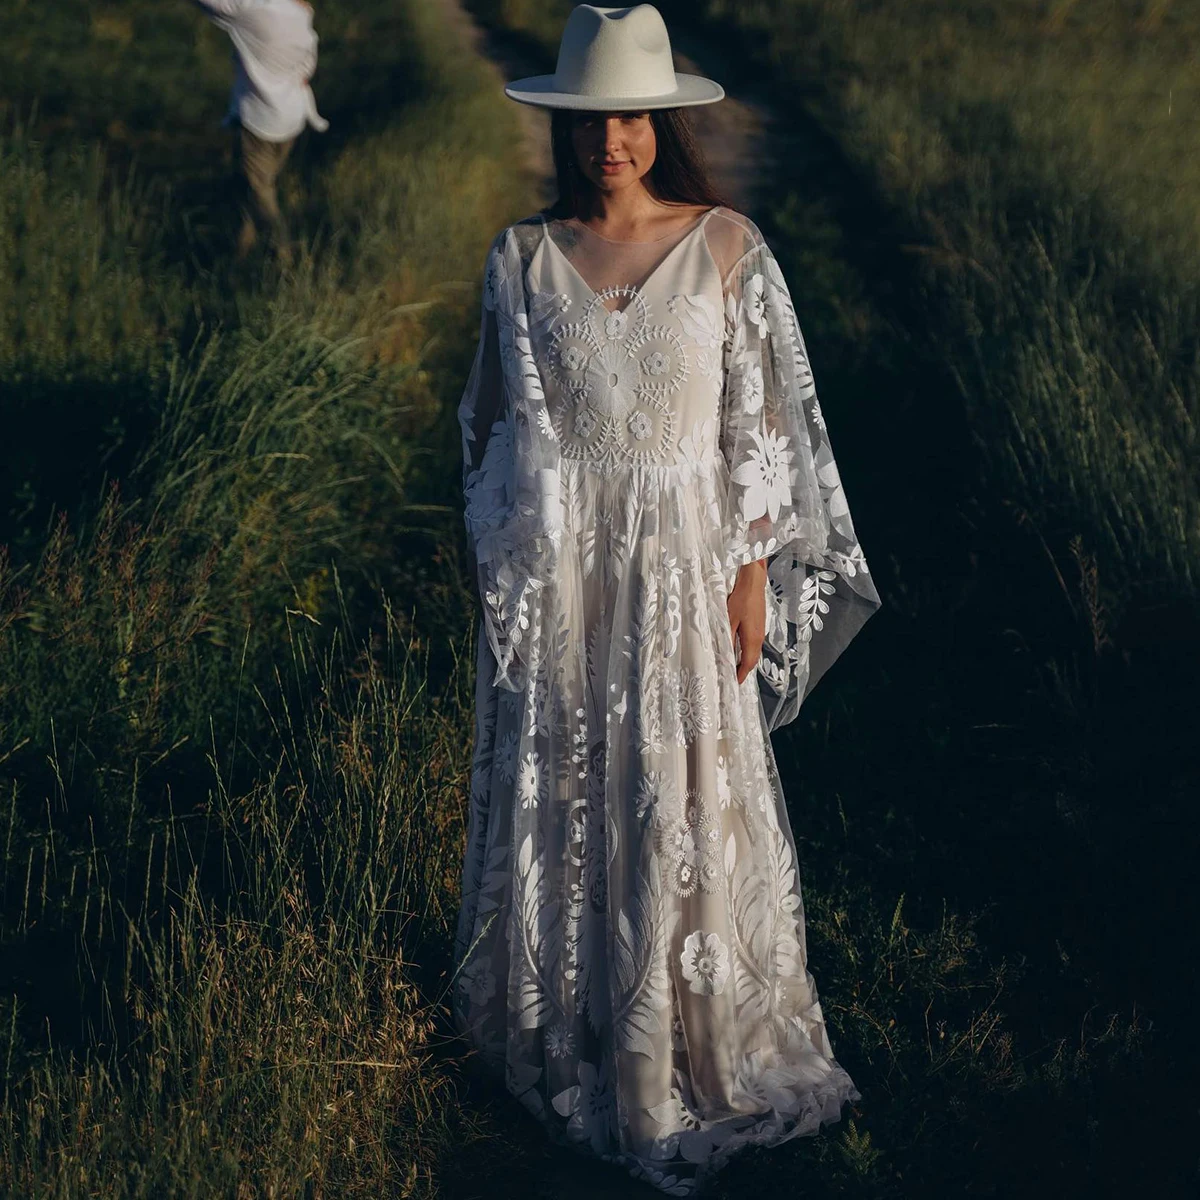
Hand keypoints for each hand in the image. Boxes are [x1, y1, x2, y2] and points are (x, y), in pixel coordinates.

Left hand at [727, 559, 766, 684]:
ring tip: (733, 667)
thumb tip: (724, 654)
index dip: (740, 675)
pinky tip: (737, 649)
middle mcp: (759, 637)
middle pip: (752, 660)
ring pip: (753, 651)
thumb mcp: (729, 619)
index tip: (734, 684)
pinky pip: (753, 644)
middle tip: (732, 678)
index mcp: (753, 639)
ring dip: (744, 661)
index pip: (747, 663)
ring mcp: (760, 631)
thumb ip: (727, 638)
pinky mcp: (759, 624)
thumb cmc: (741, 599)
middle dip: (743, 670)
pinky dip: (746, 651)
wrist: (754, 581)